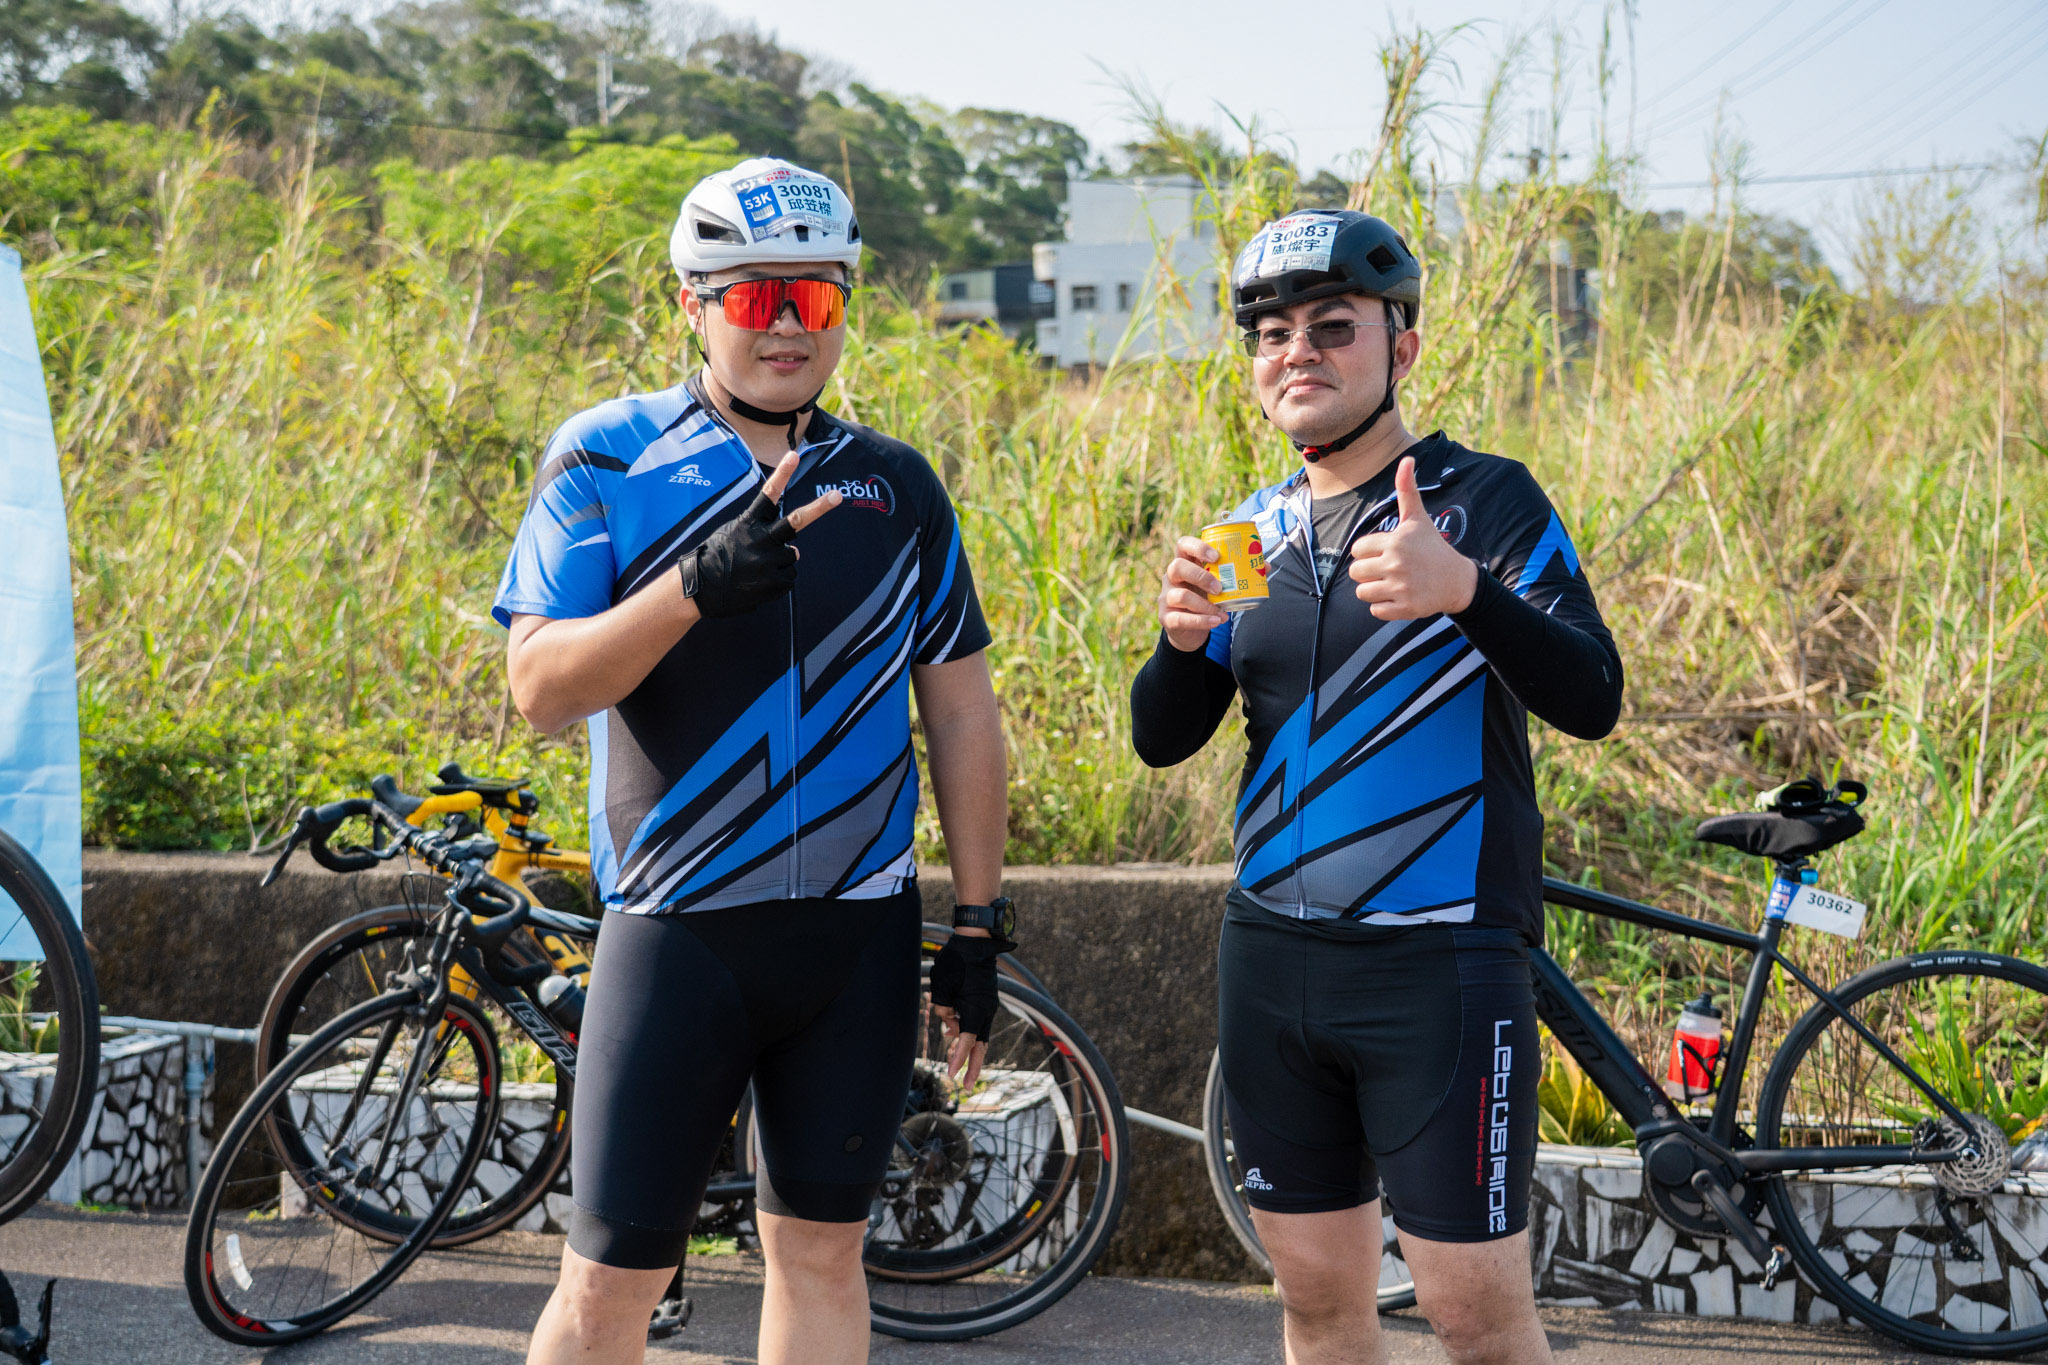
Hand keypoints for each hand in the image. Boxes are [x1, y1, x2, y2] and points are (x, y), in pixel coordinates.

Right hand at [682, 451, 839, 617]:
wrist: (701, 589)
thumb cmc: (717, 557)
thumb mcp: (732, 533)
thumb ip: (763, 534)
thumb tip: (796, 550)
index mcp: (749, 522)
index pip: (769, 493)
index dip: (783, 474)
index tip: (794, 455)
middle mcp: (761, 538)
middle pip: (797, 520)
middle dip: (819, 508)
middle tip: (837, 496)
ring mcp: (768, 560)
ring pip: (793, 555)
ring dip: (781, 561)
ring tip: (757, 569)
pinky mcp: (772, 581)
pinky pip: (789, 577)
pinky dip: (779, 580)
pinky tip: (759, 582)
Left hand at [928, 931, 1000, 1088]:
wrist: (975, 942)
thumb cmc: (956, 961)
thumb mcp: (940, 986)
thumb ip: (942, 1008)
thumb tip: (948, 1023)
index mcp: (976, 1009)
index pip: (966, 1041)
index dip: (958, 1059)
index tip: (951, 1075)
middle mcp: (986, 1010)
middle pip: (980, 1045)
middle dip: (973, 1067)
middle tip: (966, 1087)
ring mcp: (989, 1005)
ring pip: (979, 1034)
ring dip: (967, 1047)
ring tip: (953, 1061)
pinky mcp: (986, 1000)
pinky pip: (977, 1021)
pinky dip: (967, 1030)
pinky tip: (952, 1032)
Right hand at [1158, 536, 1228, 650]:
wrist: (1190, 630)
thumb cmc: (1206, 599)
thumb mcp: (1218, 585)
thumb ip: (1237, 574)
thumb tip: (1265, 565)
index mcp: (1185, 563)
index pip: (1183, 545)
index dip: (1198, 547)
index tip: (1217, 556)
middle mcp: (1172, 578)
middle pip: (1177, 566)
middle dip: (1201, 576)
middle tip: (1220, 587)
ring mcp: (1167, 598)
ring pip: (1180, 595)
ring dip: (1204, 604)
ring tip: (1222, 611)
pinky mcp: (1167, 618)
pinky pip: (1180, 618)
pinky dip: (1201, 621)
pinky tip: (1216, 621)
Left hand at [1348, 455, 1477, 619]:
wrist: (1457, 580)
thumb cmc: (1432, 546)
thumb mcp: (1418, 518)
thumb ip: (1407, 490)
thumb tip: (1406, 458)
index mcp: (1395, 542)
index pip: (1357, 549)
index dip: (1368, 552)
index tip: (1385, 552)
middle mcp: (1396, 564)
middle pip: (1355, 572)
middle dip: (1367, 572)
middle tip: (1387, 569)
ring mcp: (1401, 588)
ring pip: (1362, 593)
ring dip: (1374, 590)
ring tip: (1392, 583)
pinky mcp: (1405, 608)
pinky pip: (1375, 610)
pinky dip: (1383, 607)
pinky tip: (1399, 596)